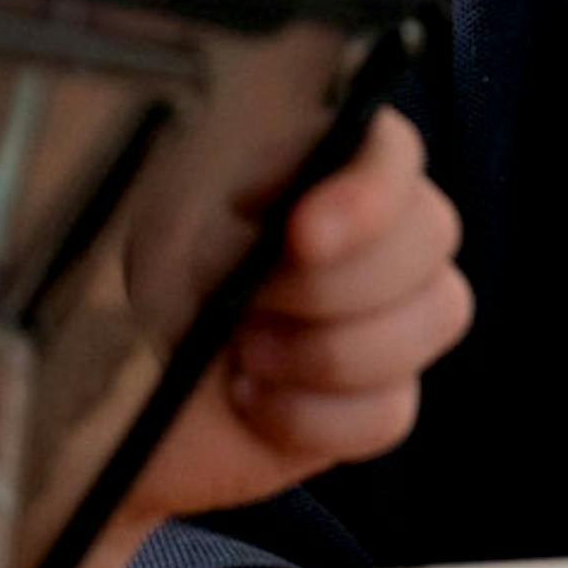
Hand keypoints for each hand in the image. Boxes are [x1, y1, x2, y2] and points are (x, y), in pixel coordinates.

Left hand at [127, 110, 470, 520]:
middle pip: (433, 231)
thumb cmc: (153, 267)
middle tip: (248, 304)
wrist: (130, 370)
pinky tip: (253, 401)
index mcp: (331, 158)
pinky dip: (310, 417)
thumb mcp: (173, 217)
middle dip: (332, 284)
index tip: (303, 237)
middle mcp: (388, 225)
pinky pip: (392, 411)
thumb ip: (238, 195)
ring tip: (244, 353)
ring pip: (438, 315)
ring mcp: (401, 313)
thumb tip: (295, 224)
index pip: (392, 150)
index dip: (367, 193)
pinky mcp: (387, 397)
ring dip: (326, 350)